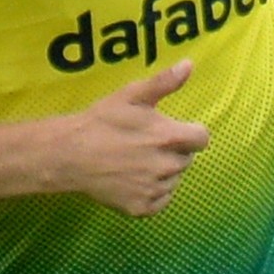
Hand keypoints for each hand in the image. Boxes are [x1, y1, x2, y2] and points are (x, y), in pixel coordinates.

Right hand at [61, 60, 210, 215]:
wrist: (71, 154)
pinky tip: (134, 179)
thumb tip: (189, 64)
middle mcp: (167, 166)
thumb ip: (164, 82)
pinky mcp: (142, 208)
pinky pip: (161, 201)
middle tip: (147, 144)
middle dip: (173, 151)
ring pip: (174, 180)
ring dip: (164, 172)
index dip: (190, 133)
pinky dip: (153, 192)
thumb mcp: (132, 95)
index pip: (202, 138)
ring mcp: (155, 190)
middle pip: (187, 159)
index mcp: (169, 137)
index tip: (173, 130)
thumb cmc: (102, 121)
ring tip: (137, 161)